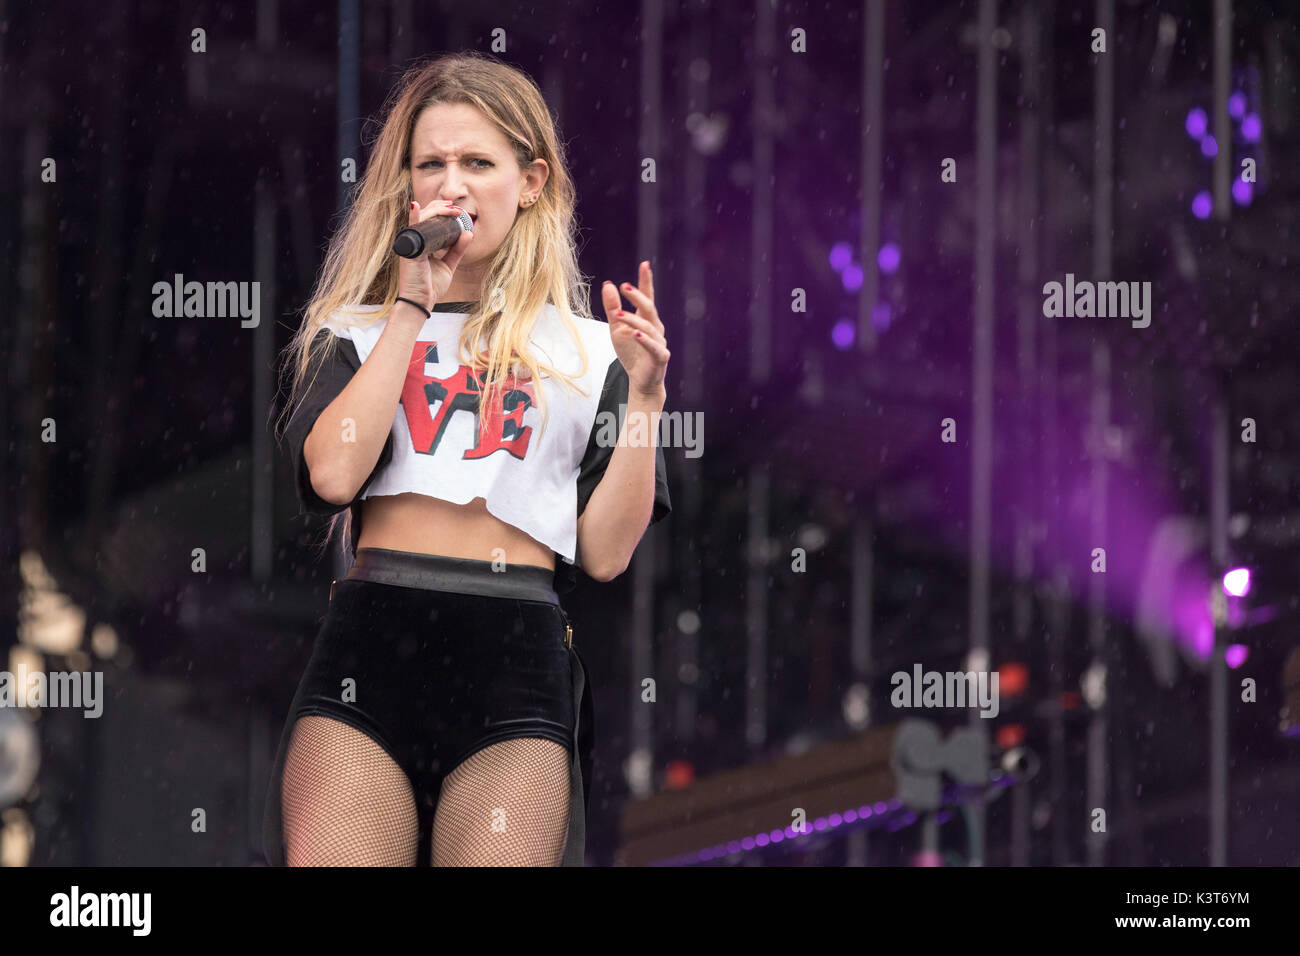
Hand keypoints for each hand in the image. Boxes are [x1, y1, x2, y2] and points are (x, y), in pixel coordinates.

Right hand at [397, 199, 473, 311]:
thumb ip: (457, 250)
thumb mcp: (448, 265)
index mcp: (421, 242)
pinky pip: (411, 231)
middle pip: (425, 215)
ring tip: (452, 209)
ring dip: (436, 211)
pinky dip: (413, 218)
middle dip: (441, 208)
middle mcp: (414, 240)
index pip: (429, 219)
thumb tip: (469, 233)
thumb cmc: (430, 286)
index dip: (441, 210)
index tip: (456, 209)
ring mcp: (410, 244)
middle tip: (456, 209)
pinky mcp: (410, 252)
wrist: (421, 302)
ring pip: (421, 219)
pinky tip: (415, 206)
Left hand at [602, 260, 668, 398]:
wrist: (641, 382)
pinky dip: (645, 340)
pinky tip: (636, 334)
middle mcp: (656, 327)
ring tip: (619, 315)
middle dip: (638, 296)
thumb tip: (608, 284)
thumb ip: (613, 308)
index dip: (646, 281)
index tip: (645, 264)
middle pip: (649, 308)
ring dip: (633, 320)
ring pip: (649, 327)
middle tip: (624, 286)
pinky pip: (654, 347)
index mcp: (646, 319)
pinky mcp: (660, 357)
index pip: (647, 296)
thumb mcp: (616, 329)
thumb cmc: (631, 354)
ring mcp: (660, 342)